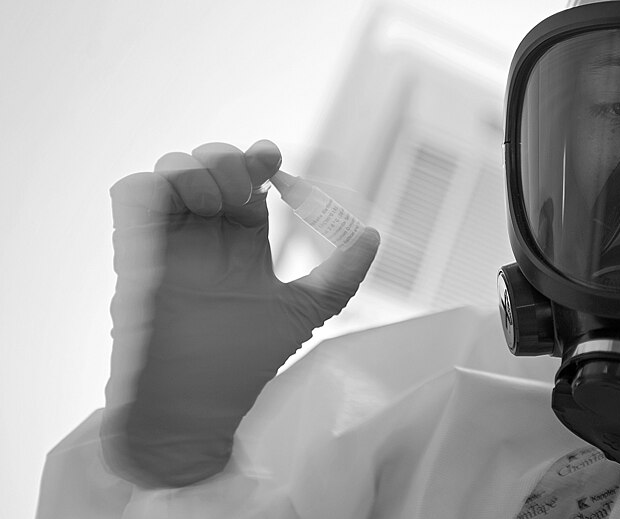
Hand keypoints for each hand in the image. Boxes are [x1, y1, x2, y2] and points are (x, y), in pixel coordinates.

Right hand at [100, 140, 378, 487]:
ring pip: (173, 172)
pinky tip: (179, 203)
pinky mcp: (134, 249)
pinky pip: (131, 193)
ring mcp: (169, 241)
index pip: (252, 188)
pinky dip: (152, 183)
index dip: (261, 163)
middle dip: (229, 160)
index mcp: (244, 248)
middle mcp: (207, 239)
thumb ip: (341, 275)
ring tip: (214, 200)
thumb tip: (373, 235)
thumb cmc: (245, 363)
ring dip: (194, 169)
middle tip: (246, 184)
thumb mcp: (304, 313)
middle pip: (213, 170)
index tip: (274, 160)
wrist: (197, 402)